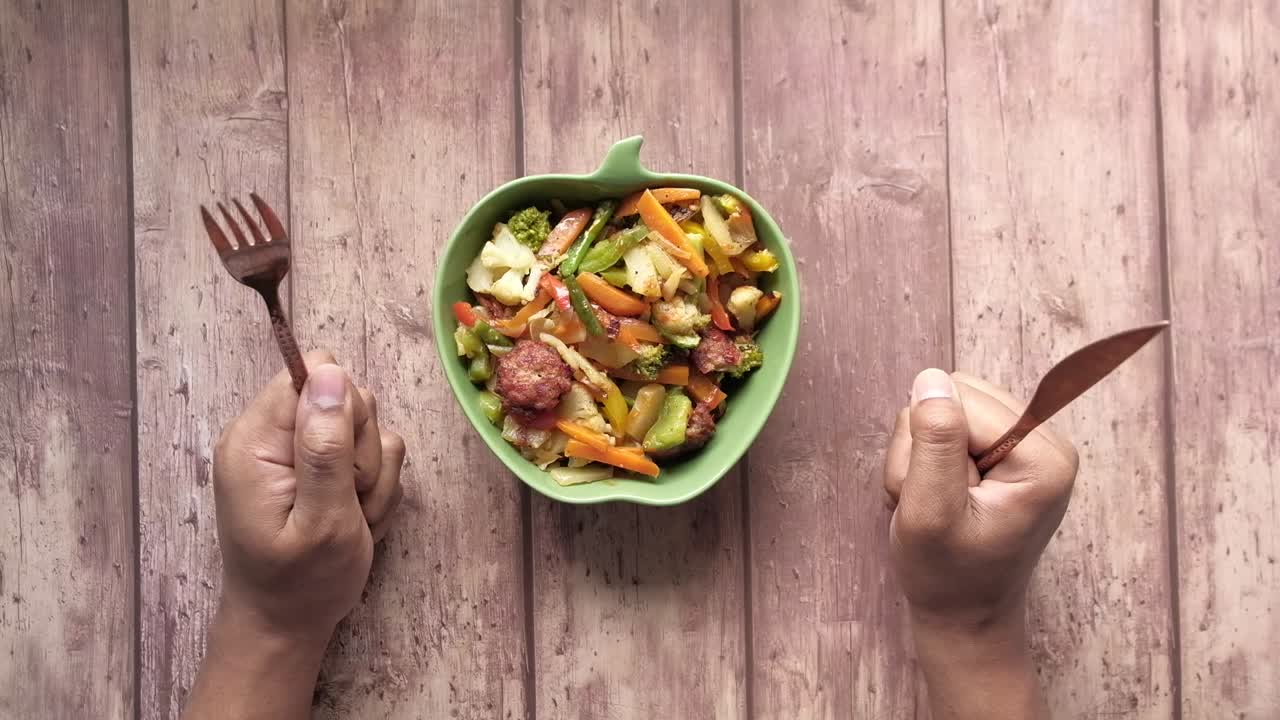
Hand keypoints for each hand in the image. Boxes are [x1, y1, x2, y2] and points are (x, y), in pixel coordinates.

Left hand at [213, 349, 405, 639]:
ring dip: (374, 476)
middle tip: (350, 501)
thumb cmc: (301, 584)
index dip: (345, 414)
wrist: (288, 626)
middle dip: (364, 451)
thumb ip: (325, 446)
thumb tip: (329, 373)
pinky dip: (375, 489)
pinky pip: (373, 454)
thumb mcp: (322, 520)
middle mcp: (272, 436)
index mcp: (256, 440)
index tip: (345, 466)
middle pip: (347, 397)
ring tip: (354, 519)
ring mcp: (298, 452)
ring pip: (368, 428)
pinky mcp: (320, 468)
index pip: (314, 374)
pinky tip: (359, 520)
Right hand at [882, 368, 1076, 719]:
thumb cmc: (947, 576)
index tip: (937, 498)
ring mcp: (1026, 444)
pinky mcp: (1005, 450)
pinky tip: (936, 496)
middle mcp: (1046, 442)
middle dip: (923, 445)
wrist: (964, 617)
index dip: (929, 444)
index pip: (960, 399)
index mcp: (1044, 456)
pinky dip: (927, 459)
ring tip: (932, 503)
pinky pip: (948, 423)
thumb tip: (931, 378)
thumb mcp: (930, 513)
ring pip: (944, 406)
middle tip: (929, 500)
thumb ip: (933, 444)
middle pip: (955, 394)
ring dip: (920, 454)